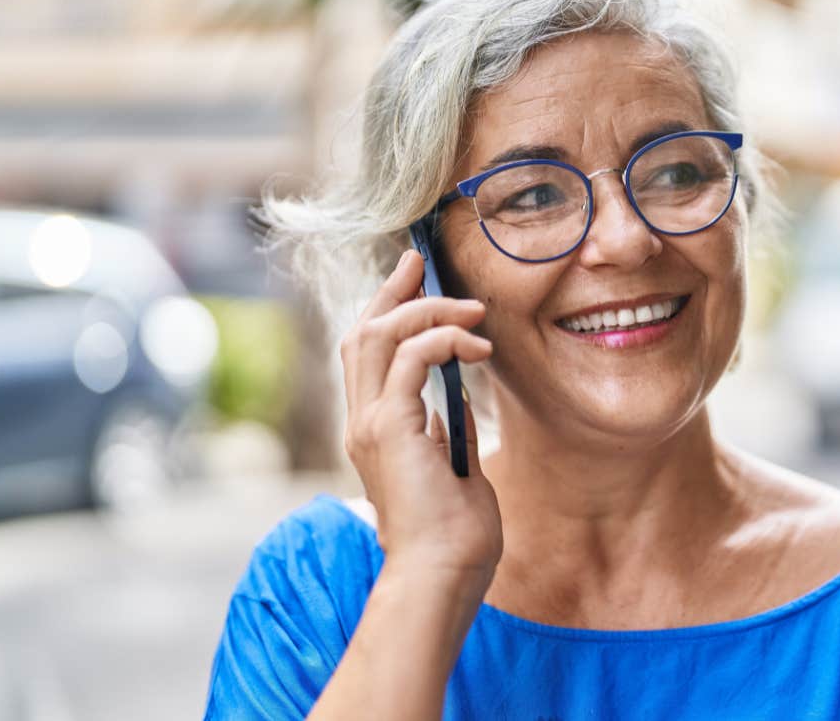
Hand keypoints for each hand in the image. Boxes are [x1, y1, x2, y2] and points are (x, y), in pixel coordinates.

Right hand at [340, 249, 501, 587]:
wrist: (442, 575)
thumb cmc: (455, 535)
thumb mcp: (454, 465)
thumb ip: (447, 426)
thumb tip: (460, 390)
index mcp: (374, 430)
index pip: (368, 353)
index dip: (387, 309)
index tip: (416, 279)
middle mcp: (362, 422)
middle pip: (363, 332)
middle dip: (395, 291)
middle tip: (424, 264)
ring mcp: (371, 425)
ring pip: (378, 335)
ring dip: (427, 312)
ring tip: (473, 310)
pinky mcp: (390, 429)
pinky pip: (410, 358)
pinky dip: (442, 339)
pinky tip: (476, 348)